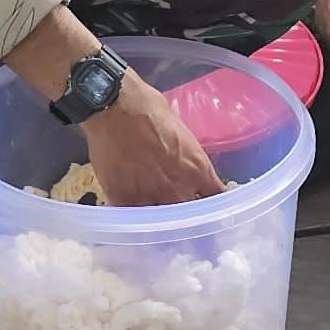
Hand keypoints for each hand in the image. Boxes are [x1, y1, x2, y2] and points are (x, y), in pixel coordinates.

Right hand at [80, 75, 227, 206]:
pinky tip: (132, 212)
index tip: (209, 203)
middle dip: (186, 212)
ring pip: (162, 222)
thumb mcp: (180, 132)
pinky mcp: (124, 202)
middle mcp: (179, 190)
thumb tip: (183, 165)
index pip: (217, 198)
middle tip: (179, 209)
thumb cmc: (149, 109)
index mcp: (198, 170)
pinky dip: (134, 216)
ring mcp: (151, 199)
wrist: (113, 107)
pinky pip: (133, 219)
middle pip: (191, 215)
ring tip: (154, 213)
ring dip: (160, 217)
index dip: (213, 202)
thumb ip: (186, 157)